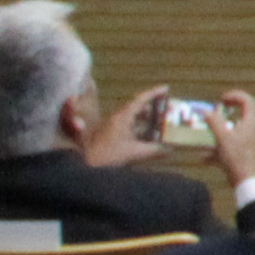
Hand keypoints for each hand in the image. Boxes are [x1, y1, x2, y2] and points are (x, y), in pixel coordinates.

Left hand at [93, 87, 247, 181]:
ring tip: (162, 124)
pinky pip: (129, 127)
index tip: (167, 89)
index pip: (141, 99)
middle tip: (169, 111)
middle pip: (139, 108)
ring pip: (134, 118)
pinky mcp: (111, 135)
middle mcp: (117, 118)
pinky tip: (149, 138)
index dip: (155, 93)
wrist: (82, 165)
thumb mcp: (134, 153)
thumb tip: (172, 149)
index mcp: (122, 117)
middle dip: (155, 108)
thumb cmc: (106, 156)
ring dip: (148, 119)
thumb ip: (155, 150)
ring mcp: (113, 126)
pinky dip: (140, 129)